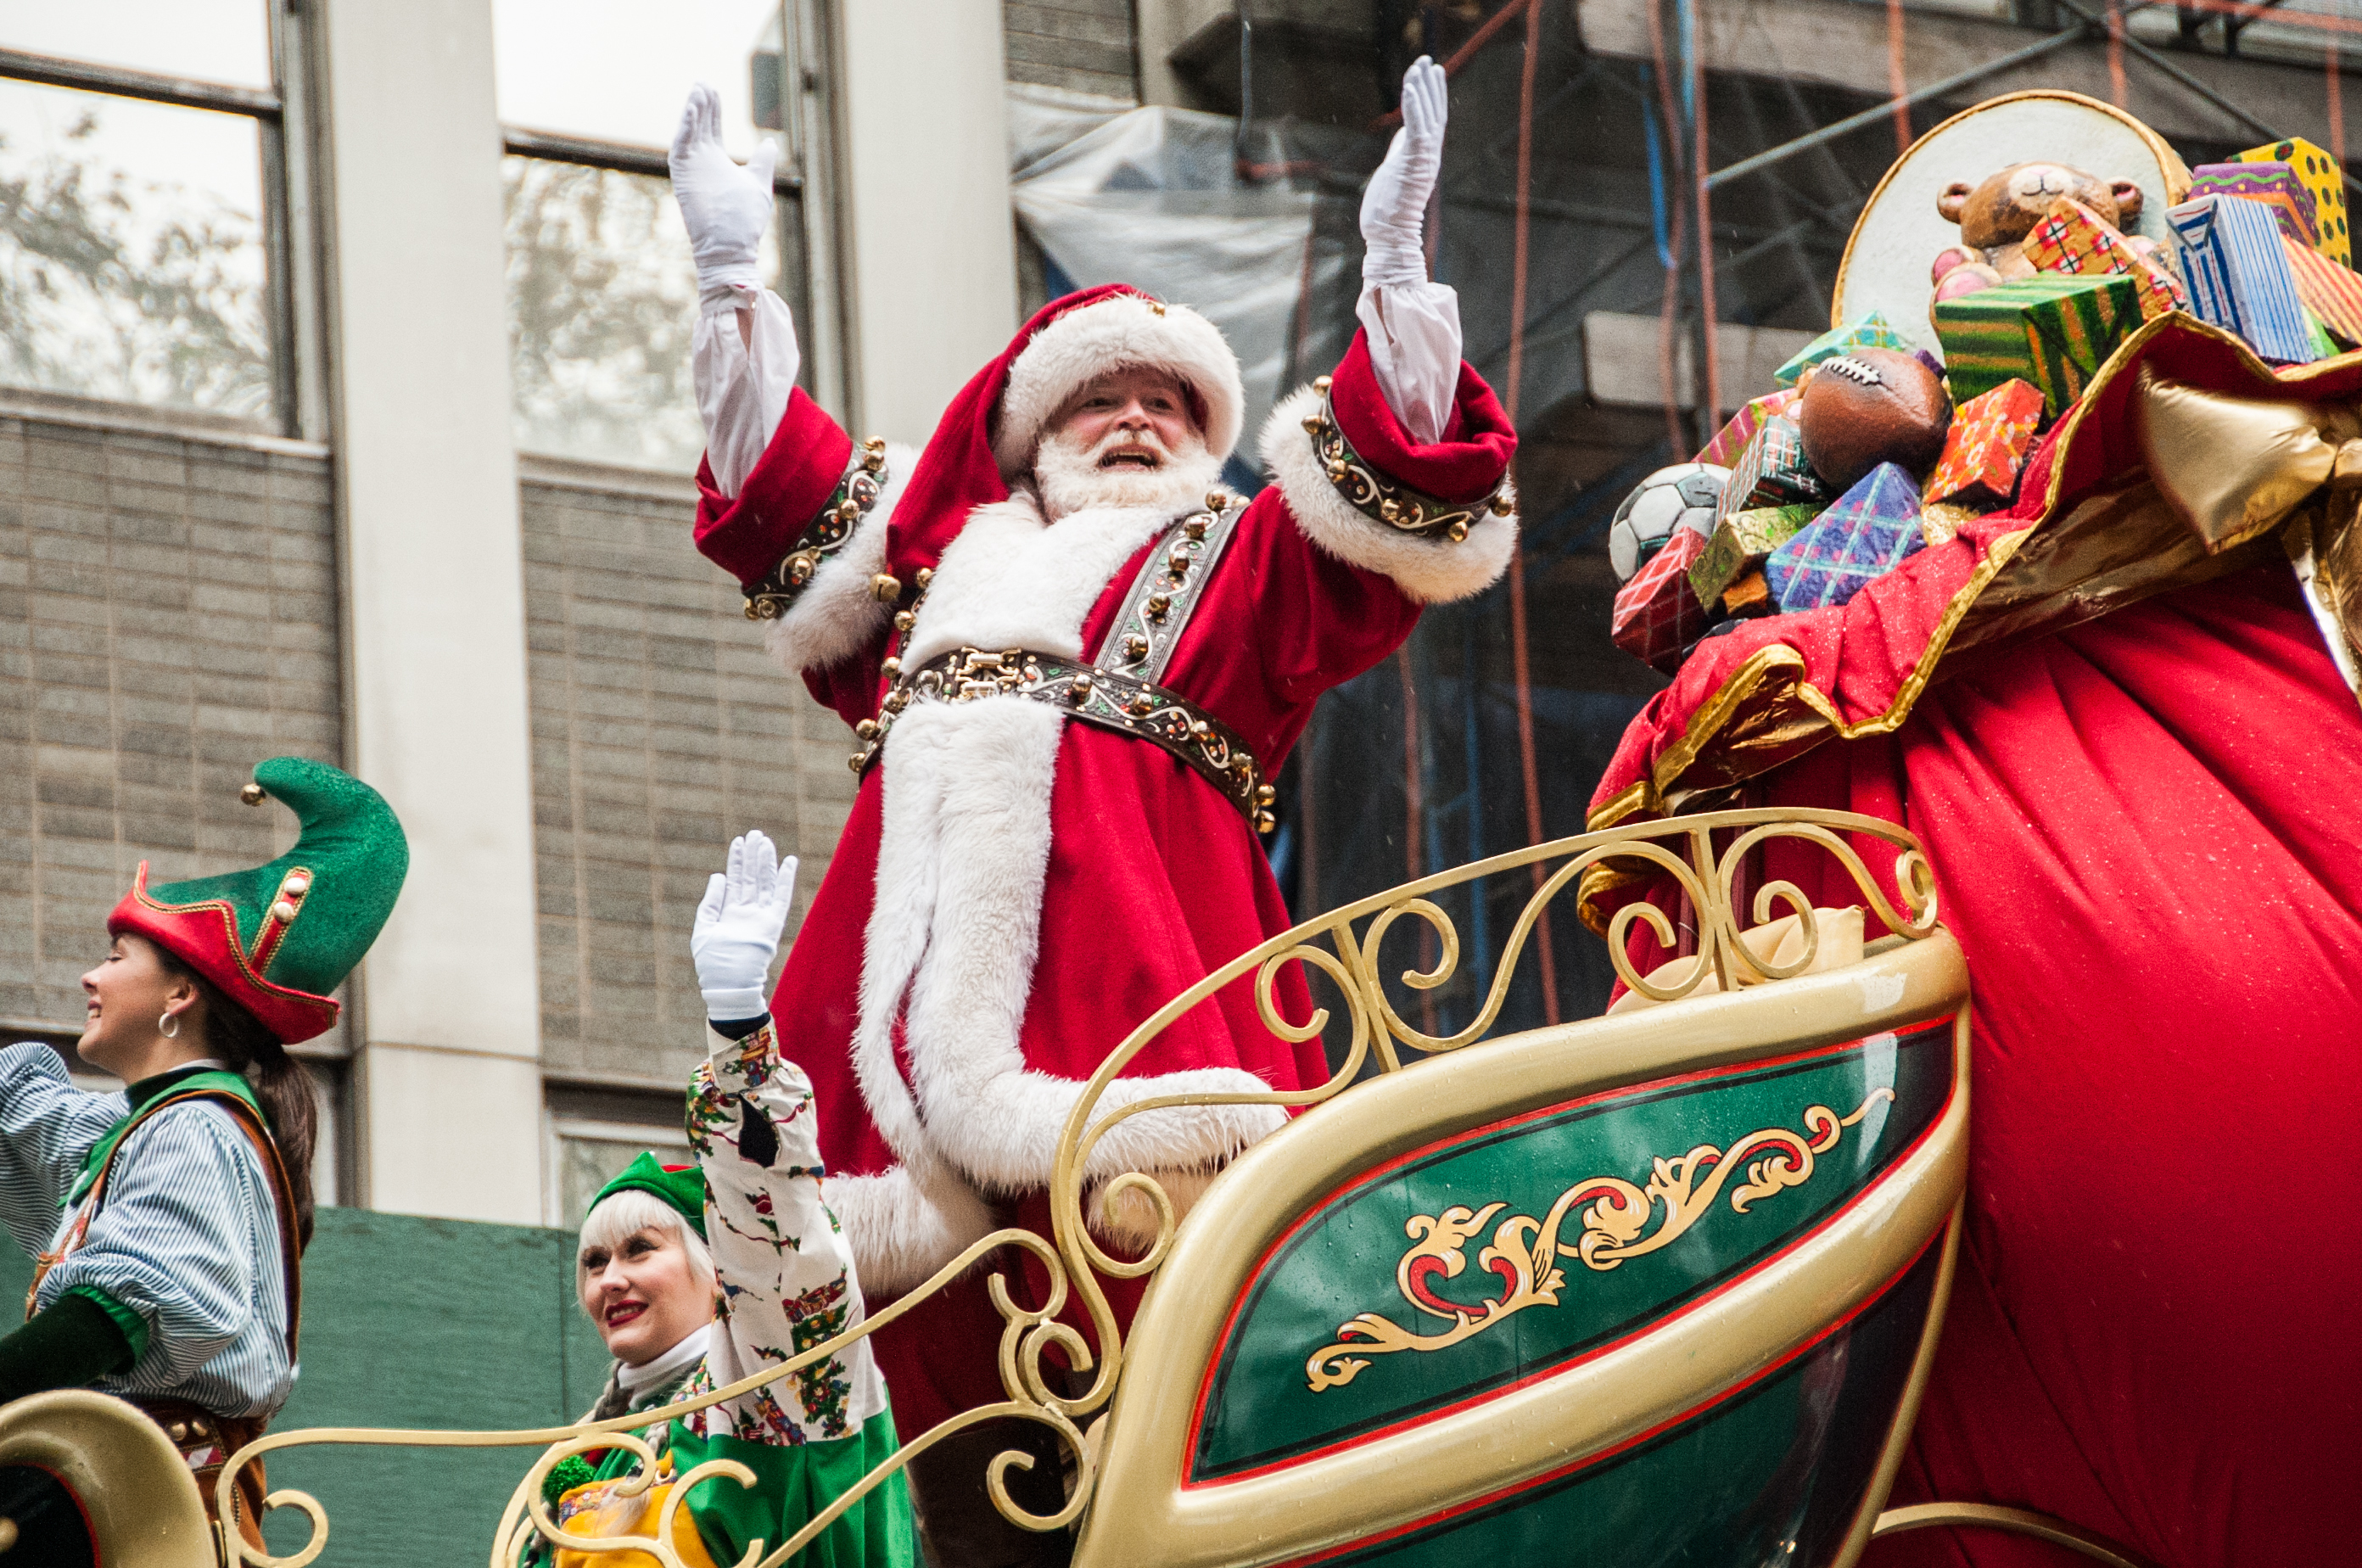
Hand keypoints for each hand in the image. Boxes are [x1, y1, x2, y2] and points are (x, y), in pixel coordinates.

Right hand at [669, 82, 778, 304]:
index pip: (711, 128)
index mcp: (717, 162)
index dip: (712, 108)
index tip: (713, 88)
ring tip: (698, 90)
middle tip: (702, 82)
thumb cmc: (745, 221)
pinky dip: (685, 128)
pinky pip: (681, 146)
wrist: (733, 247)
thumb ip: (762, 162)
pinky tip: (691, 110)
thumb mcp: (758, 183)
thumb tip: (770, 142)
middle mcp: (702, 162)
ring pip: (688, 132)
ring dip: (692, 110)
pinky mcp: (684, 177)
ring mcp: (692, 168)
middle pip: (698, 125)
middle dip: (700, 103)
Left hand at [692, 831, 798, 1021]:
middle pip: (752, 878)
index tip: (739, 841)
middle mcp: (746, 912)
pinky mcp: (772, 924)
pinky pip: (781, 897)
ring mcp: (760, 917)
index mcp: (728, 913)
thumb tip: (718, 877)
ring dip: (766, 862)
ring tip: (766, 842)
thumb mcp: (702, 930)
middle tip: (755, 833)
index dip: (737, 861)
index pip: (735, 880)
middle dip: (753, 856)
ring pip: (766, 883)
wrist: (728, 986)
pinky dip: (786, 879)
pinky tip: (789, 862)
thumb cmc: (712, 964)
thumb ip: (710, 903)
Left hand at [1361, 56, 1447, 290]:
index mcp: (1424, 157)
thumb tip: (1403, 133)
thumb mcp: (1396, 170)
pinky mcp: (1413, 163)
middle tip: (1429, 60)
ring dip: (1423, 89)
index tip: (1432, 72)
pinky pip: (1417, 129)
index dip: (1433, 94)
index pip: (1432, 119)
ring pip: (1428, 116)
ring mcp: (1423, 159)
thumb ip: (1402, 150)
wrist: (1390, 236)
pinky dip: (1415, 107)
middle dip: (1431, 85)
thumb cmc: (1389, 210)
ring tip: (1420, 66)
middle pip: (1434, 112)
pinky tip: (1410, 88)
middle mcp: (1429, 156)